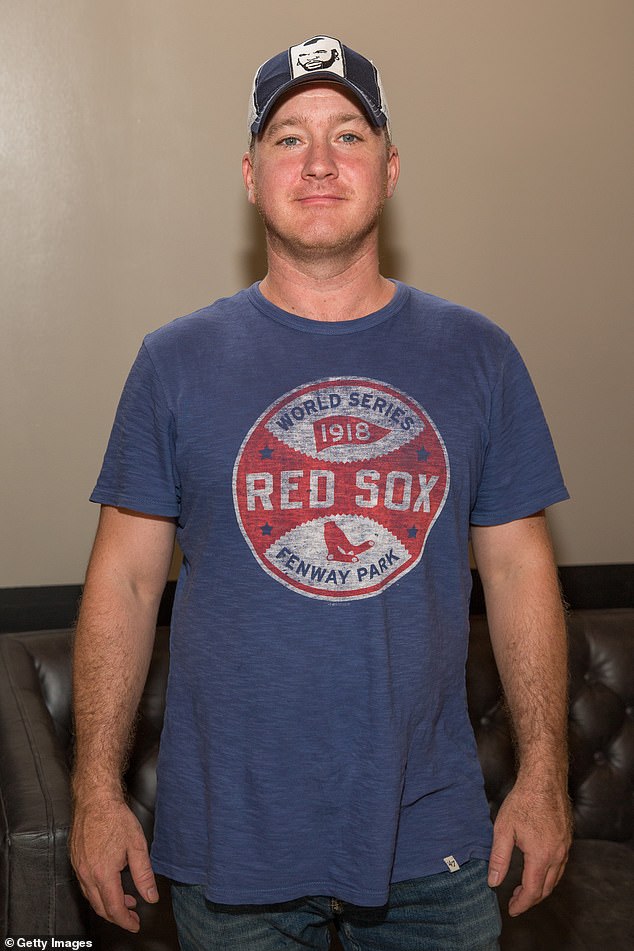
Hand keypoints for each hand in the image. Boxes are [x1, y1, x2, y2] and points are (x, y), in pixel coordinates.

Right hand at [70, 796, 158, 931]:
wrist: (95, 799)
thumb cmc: (115, 818)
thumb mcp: (137, 846)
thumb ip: (144, 874)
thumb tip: (151, 896)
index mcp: (103, 873)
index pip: (114, 908)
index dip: (126, 920)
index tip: (135, 924)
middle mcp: (87, 874)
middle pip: (100, 907)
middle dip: (117, 916)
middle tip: (132, 915)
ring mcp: (79, 868)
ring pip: (91, 897)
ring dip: (107, 903)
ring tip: (125, 899)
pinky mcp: (75, 860)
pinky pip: (85, 885)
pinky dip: (98, 891)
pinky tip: (109, 884)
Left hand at [487, 776, 571, 915]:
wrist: (544, 779)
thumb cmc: (523, 800)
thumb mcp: (504, 829)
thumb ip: (499, 858)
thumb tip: (493, 882)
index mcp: (541, 855)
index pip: (533, 890)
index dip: (522, 903)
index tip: (511, 909)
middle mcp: (557, 854)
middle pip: (547, 887)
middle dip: (531, 898)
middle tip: (516, 901)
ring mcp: (565, 847)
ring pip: (556, 877)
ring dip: (541, 887)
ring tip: (524, 888)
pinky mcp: (567, 838)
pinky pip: (561, 864)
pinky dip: (549, 874)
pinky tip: (538, 868)